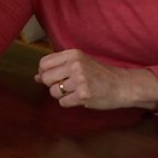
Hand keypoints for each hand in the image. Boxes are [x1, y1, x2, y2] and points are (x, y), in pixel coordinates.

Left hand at [34, 49, 157, 110]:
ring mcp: (80, 79)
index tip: (53, 78)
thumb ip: (58, 67)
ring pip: (53, 92)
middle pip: (46, 78)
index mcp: (73, 54)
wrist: (122, 85)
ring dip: (61, 95)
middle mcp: (75, 65)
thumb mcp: (79, 63)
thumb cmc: (99, 74)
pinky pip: (63, 102)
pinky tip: (79, 98)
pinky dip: (69, 103)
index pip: (44, 63)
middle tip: (65, 86)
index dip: (44, 73)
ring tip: (74, 92)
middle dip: (51, 85)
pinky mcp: (84, 94)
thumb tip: (36, 77)